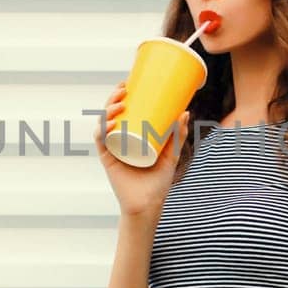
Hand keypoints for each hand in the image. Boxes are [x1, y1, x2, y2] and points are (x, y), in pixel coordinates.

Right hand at [92, 80, 190, 217]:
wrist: (149, 204)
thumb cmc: (158, 181)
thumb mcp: (171, 154)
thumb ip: (178, 135)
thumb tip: (185, 112)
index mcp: (129, 136)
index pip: (120, 112)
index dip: (119, 96)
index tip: (127, 82)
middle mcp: (117, 140)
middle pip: (109, 114)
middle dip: (113, 98)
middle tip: (124, 89)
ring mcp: (112, 149)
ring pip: (103, 124)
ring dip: (107, 111)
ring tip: (119, 104)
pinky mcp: (108, 159)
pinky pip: (101, 142)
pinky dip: (102, 131)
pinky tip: (109, 124)